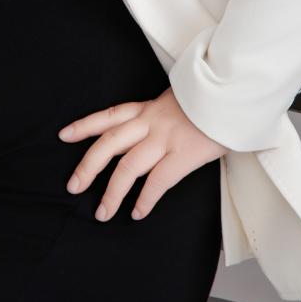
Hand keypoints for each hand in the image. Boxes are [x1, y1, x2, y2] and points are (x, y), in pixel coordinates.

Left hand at [58, 88, 228, 220]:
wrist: (236, 89)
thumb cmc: (213, 96)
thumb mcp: (181, 98)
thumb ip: (165, 113)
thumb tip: (157, 128)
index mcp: (149, 107)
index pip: (109, 115)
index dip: (84, 125)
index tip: (64, 135)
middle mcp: (151, 121)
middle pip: (108, 144)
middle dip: (87, 166)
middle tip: (72, 185)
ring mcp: (166, 137)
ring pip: (128, 167)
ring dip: (112, 192)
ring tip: (102, 212)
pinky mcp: (185, 154)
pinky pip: (158, 181)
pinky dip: (145, 199)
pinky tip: (137, 213)